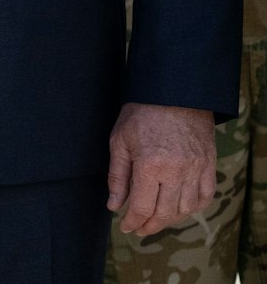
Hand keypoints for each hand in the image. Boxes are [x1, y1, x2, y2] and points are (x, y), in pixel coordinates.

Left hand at [107, 102, 216, 236]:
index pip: (142, 206)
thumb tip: (114, 206)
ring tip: (156, 220)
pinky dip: (192, 208)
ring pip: (186, 208)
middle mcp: (177, 171)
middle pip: (165, 212)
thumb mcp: (120, 141)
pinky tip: (179, 209)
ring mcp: (196, 169)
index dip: (133, 221)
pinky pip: (205, 196)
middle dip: (150, 225)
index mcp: (150, 165)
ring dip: (170, 219)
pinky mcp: (209, 165)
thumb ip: (117, 177)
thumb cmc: (141, 114)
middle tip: (139, 229)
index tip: (125, 227)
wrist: (174, 94)